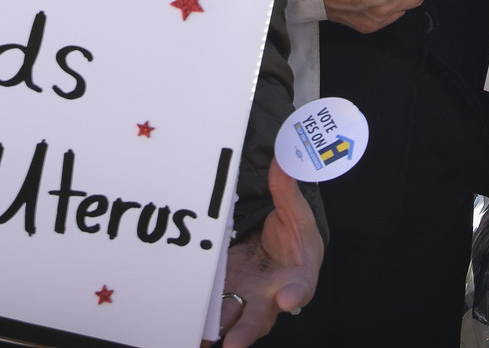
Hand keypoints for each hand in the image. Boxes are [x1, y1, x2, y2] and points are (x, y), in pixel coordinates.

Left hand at [211, 164, 320, 345]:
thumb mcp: (295, 213)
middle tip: (235, 343)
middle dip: (247, 331)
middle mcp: (271, 296)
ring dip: (219, 332)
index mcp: (298, 276)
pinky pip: (214, 311)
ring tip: (203, 341)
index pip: (301, 287)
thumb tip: (282, 160)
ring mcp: (246, 299)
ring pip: (233, 321)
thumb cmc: (294, 237)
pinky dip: (202, 321)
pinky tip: (187, 329)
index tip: (287, 299)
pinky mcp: (226, 294)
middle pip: (261, 317)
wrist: (282, 250)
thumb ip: (287, 191)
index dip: (295, 294)